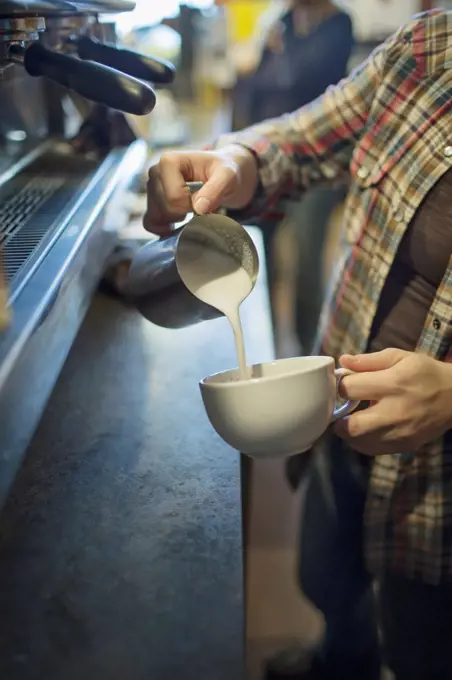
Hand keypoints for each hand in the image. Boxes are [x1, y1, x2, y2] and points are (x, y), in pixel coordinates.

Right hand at [143, 144, 258, 235]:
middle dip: (185, 213)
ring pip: (157, 217)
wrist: (221, 173)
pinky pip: (150, 223)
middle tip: (199, 203)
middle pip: (165, 208)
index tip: (203, 199)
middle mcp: (155, 172)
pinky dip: (163, 228)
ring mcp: (151, 188)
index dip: (191, 205)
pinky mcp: (152, 202)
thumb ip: (215, 190)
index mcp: (169, 161)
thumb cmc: (224, 171)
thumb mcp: (227, 176)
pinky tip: (178, 225)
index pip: (173, 197)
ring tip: (190, 208)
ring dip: (177, 220)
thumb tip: (199, 209)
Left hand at [334, 349, 451, 455]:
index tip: (342, 386)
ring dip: (348, 432)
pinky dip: (361, 442)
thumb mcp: (399, 357)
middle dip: (338, 418)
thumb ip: (368, 361)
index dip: (340, 387)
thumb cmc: (425, 373)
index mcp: (393, 384)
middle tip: (340, 410)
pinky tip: (365, 429)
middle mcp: (395, 412)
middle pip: (351, 426)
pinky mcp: (404, 446)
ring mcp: (400, 433)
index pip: (350, 390)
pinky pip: (372, 450)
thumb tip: (342, 361)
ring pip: (359, 442)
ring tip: (351, 419)